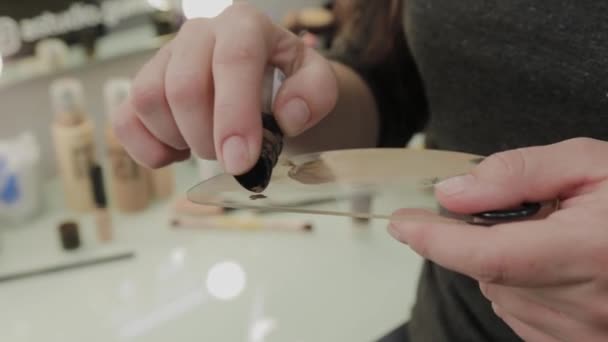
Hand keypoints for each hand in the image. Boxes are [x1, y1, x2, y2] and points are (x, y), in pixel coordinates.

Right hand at [111, 3, 336, 173]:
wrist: (263, 79)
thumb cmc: (287, 83)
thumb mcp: (316, 82)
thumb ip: (315, 94)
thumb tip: (286, 116)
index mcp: (245, 25)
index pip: (234, 61)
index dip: (234, 115)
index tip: (240, 162)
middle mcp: (198, 33)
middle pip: (183, 87)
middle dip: (207, 138)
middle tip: (232, 159)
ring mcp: (164, 57)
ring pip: (148, 101)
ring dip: (180, 140)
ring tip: (208, 146)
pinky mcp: (142, 85)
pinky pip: (125, 120)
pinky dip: (149, 149)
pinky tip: (178, 152)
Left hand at [389, 138, 607, 340]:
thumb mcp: (592, 163)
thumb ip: (519, 172)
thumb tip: (454, 193)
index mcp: (591, 252)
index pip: (489, 255)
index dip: (435, 240)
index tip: (402, 222)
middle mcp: (587, 305)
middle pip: (489, 273)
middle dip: (480, 239)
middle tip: (521, 211)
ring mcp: (584, 334)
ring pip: (502, 294)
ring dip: (503, 262)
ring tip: (553, 238)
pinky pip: (522, 315)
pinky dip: (521, 286)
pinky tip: (555, 266)